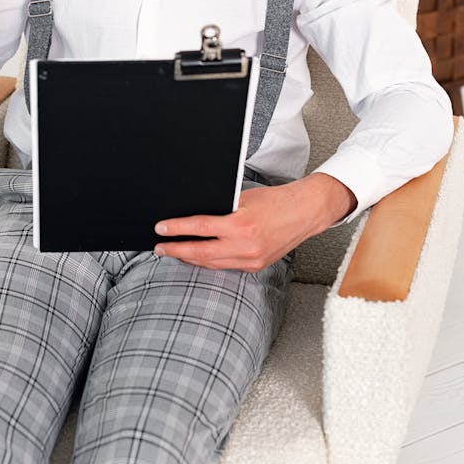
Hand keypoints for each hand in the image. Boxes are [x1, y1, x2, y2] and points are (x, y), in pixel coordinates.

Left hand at [153, 173, 356, 270]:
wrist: (304, 213)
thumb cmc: (275, 200)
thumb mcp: (244, 198)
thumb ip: (221, 209)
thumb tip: (194, 215)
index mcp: (241, 224)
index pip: (200, 228)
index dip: (176, 229)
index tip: (160, 229)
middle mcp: (246, 246)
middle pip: (201, 253)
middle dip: (177, 250)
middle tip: (159, 247)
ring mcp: (251, 259)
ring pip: (212, 263)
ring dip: (191, 259)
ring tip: (174, 252)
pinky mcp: (256, 266)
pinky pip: (226, 266)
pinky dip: (210, 261)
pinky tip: (198, 257)